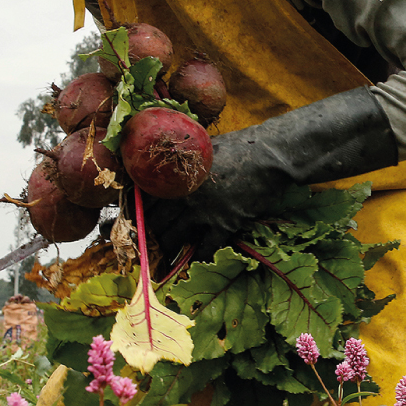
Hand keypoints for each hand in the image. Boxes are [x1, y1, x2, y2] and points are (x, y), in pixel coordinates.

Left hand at [144, 87, 396, 260]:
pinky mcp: (223, 226)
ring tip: (163, 252)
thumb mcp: (202, 147)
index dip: (140, 210)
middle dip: (150, 232)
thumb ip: (182, 160)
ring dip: (167, 247)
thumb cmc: (237, 147)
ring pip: (173, 238)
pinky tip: (192, 259)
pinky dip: (195, 256)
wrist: (269, 157)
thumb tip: (165, 165)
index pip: (146, 199)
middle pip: (155, 221)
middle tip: (148, 239)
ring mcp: (203, 213)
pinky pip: (202, 250)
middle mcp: (183, 196)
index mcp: (176, 175)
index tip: (136, 218)